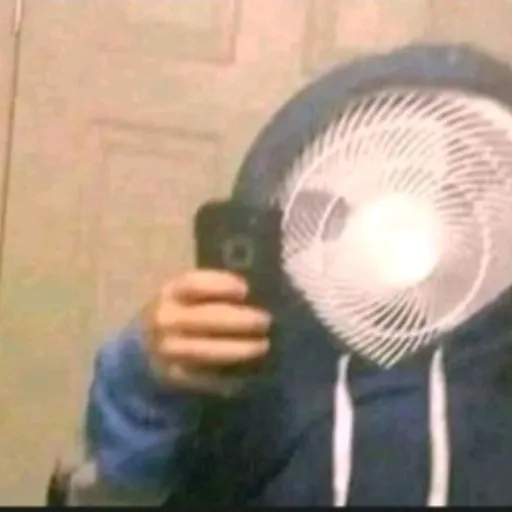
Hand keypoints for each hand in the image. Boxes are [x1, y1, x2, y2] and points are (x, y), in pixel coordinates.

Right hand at [144, 269, 271, 395]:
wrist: (146, 348)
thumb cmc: (180, 313)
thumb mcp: (187, 296)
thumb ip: (213, 292)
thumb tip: (256, 293)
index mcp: (169, 293)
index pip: (194, 284)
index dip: (221, 285)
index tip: (245, 289)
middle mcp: (164, 319)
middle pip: (207, 317)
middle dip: (241, 320)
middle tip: (266, 321)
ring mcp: (167, 349)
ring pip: (207, 350)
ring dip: (239, 348)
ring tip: (263, 345)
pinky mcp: (173, 376)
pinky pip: (205, 376)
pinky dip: (228, 375)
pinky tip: (248, 371)